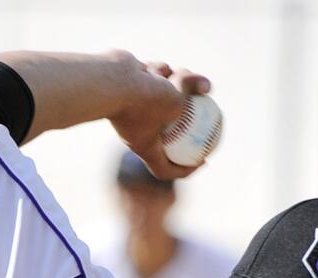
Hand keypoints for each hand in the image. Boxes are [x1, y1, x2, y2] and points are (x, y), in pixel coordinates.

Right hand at [108, 53, 212, 179]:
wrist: (109, 79)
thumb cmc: (143, 99)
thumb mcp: (176, 100)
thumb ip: (192, 91)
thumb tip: (208, 85)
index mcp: (146, 146)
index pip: (166, 169)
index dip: (186, 169)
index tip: (203, 159)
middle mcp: (138, 130)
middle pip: (168, 130)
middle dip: (186, 117)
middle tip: (202, 111)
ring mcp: (132, 108)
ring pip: (163, 96)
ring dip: (175, 84)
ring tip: (180, 76)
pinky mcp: (128, 88)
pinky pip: (151, 80)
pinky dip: (157, 74)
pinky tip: (156, 68)